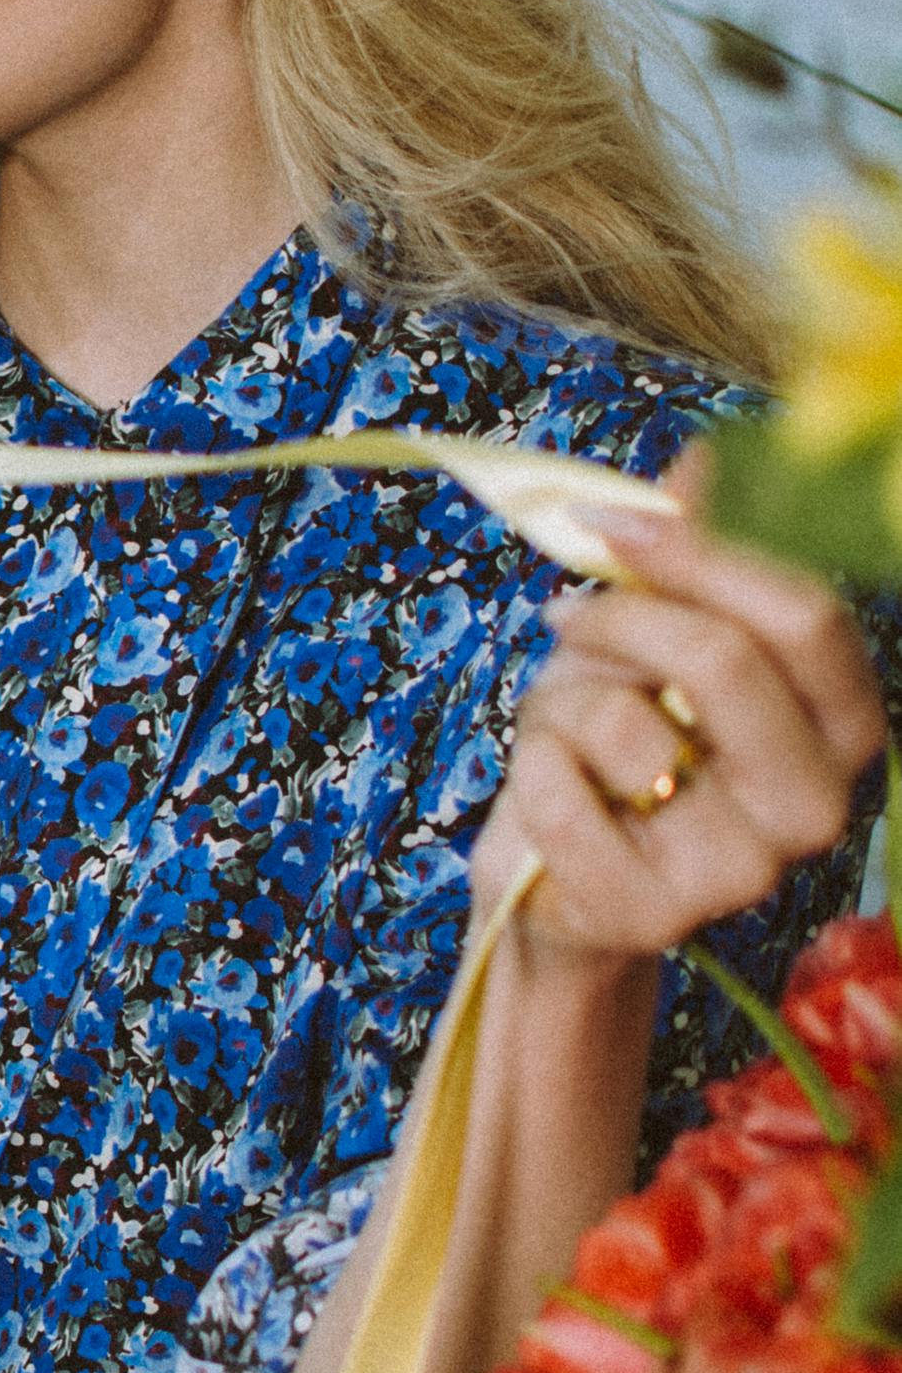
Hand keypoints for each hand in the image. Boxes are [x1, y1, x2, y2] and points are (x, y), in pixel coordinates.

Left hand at [476, 448, 888, 962]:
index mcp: (843, 728)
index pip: (805, 617)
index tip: (609, 526)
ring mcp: (741, 874)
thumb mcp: (648, 637)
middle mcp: (816, 807)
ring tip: (565, 733)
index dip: (700, 554)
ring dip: (564, 703)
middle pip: (726, 661)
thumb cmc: (612, 745)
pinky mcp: (655, 917)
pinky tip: (548, 794)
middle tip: (566, 613)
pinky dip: (530, 773)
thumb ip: (688, 555)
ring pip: (631, 726)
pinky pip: (564, 795)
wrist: (552, 878)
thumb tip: (708, 455)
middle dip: (623, 618)